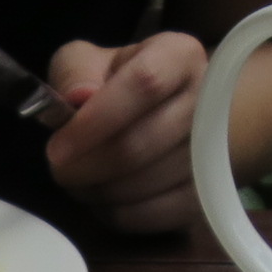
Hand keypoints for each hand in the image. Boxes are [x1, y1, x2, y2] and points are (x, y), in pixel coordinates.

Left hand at [44, 32, 207, 233]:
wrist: (167, 111)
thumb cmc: (118, 85)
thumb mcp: (88, 62)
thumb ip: (74, 72)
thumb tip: (77, 97)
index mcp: (178, 56)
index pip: (143, 84)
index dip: (96, 120)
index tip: (57, 148)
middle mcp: (207, 100)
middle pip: (140, 144)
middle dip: (88, 166)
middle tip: (61, 171)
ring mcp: (213, 151)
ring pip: (145, 184)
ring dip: (99, 192)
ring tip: (80, 182)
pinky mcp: (206, 194)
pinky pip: (155, 215)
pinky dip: (119, 214)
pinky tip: (103, 200)